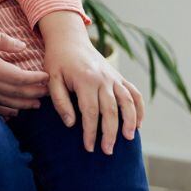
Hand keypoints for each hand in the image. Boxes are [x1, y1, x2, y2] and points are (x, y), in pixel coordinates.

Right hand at [0, 21, 48, 116]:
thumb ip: (2, 41)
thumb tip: (22, 47)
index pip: (18, 77)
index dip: (35, 79)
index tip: (47, 77)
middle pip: (15, 92)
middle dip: (34, 92)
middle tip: (49, 92)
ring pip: (5, 101)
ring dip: (23, 103)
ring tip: (36, 104)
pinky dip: (5, 110)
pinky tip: (13, 112)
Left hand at [39, 11, 144, 154]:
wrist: (69, 39)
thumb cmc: (57, 60)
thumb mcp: (51, 78)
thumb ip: (60, 101)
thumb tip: (71, 124)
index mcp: (85, 79)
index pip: (91, 112)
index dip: (91, 132)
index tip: (89, 147)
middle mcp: (103, 78)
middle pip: (111, 110)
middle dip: (110, 133)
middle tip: (108, 151)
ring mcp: (113, 77)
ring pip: (128, 102)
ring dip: (130, 121)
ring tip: (128, 139)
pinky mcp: (119, 76)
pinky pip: (134, 93)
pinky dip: (139, 108)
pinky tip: (138, 124)